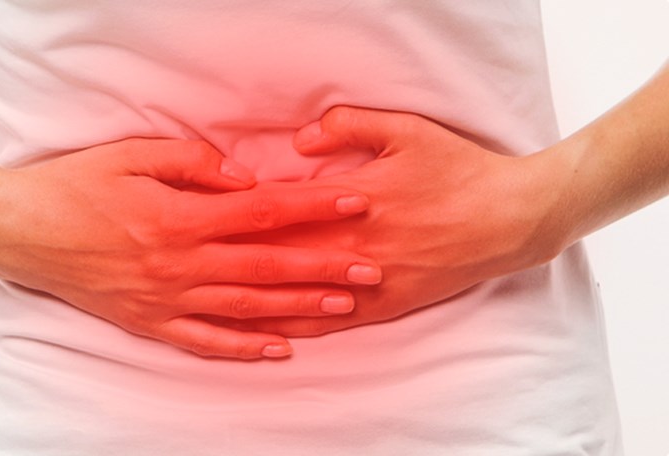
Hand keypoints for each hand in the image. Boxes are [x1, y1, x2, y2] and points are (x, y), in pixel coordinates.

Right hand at [0, 138, 380, 357]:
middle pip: (267, 267)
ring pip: (246, 308)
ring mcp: (167, 299)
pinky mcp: (151, 322)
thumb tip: (244, 178)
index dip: (312, 209)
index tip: (355, 205)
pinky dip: (244, 347)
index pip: (263, 213)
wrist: (21, 232)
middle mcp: (181, 263)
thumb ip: (194, 163)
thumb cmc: (76, 186)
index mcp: (180, 216)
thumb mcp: (132, 155)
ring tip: (344, 306)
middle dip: (324, 266)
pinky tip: (280, 349)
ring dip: (299, 308)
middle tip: (371, 267)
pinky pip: (205, 341)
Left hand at [223, 106, 561, 335]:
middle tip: (195, 260)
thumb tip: (299, 141)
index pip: (284, 206)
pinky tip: (270, 334)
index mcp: (354, 197)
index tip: (209, 212)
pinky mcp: (386, 305)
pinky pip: (333, 321)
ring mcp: (369, 280)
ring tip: (213, 303)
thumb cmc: (458, 169)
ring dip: (255, 298)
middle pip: (283, 252)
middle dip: (235, 257)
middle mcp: (355, 243)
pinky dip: (298, 327)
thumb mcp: (407, 130)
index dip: (243, 209)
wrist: (509, 218)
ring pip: (300, 293)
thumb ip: (348, 126)